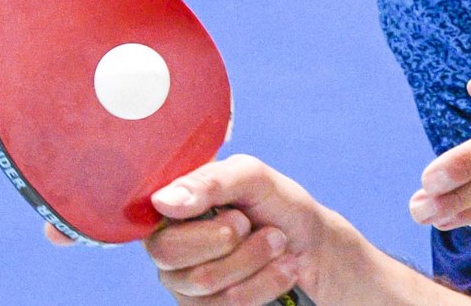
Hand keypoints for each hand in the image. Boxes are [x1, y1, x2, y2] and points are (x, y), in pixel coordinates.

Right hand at [143, 154, 328, 304]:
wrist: (316, 248)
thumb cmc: (280, 208)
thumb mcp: (254, 177)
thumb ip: (211, 181)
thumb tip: (163, 202)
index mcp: (173, 209)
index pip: (154, 219)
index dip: (202, 221)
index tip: (239, 215)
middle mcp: (169, 248)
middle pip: (170, 253)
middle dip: (232, 239)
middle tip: (256, 227)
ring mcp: (184, 284)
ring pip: (204, 281)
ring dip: (256, 259)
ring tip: (277, 245)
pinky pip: (228, 305)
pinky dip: (266, 283)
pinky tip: (280, 270)